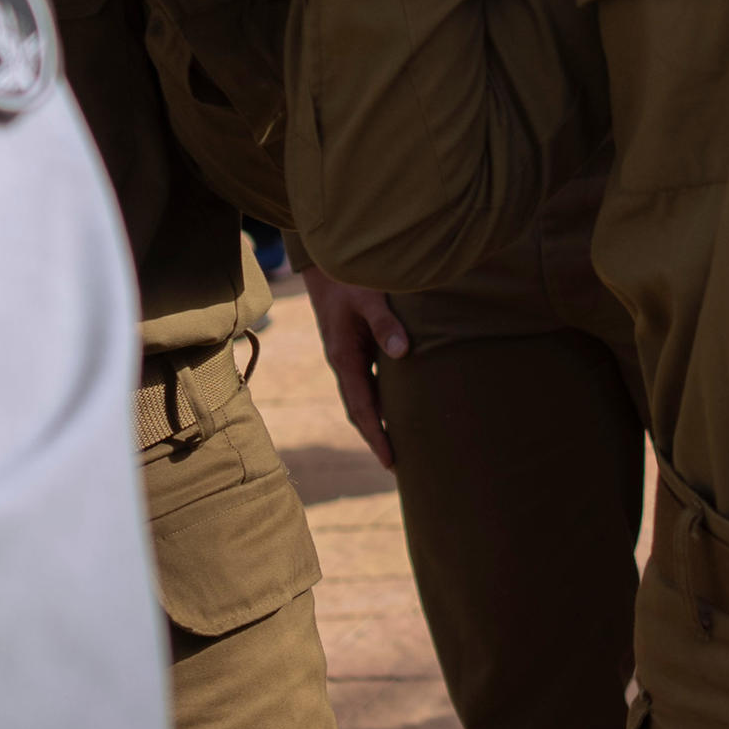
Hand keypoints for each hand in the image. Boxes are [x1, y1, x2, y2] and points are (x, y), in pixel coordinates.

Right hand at [298, 265, 409, 470]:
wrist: (326, 263)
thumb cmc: (348, 278)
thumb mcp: (368, 298)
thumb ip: (385, 323)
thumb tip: (402, 352)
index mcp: (343, 357)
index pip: (360, 407)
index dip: (375, 435)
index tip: (390, 460)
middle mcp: (344, 363)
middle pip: (360, 411)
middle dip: (376, 438)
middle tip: (398, 466)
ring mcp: (349, 357)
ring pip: (364, 398)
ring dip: (378, 422)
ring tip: (401, 445)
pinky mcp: (356, 348)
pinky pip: (369, 382)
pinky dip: (381, 400)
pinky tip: (399, 407)